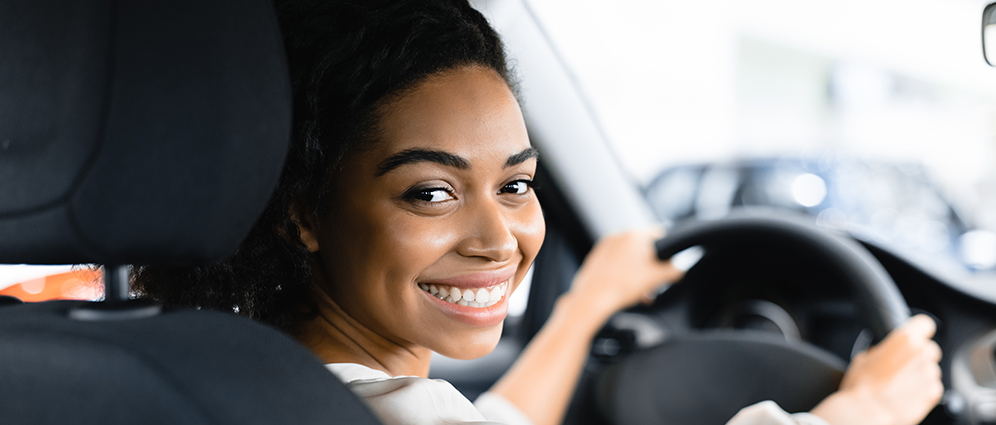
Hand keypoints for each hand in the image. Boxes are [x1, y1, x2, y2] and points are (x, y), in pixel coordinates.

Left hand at [566, 227, 683, 324]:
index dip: (669, 250)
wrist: (592, 299)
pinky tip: (626, 291)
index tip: (669, 264)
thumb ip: (673, 270)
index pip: (660, 234)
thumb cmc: (622, 286)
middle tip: (654, 284)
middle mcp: (618, 236)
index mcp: (634, 235)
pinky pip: (615, 264)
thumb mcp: (657, 278)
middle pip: (643, 249)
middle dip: (651, 267)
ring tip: (641, 293)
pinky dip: (623, 274)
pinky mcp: (595, 259)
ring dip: (638, 273)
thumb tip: (679, 268)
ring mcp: (605, 247)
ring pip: (629, 258)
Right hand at [811, 314, 943, 424]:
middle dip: (919, 354)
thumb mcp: (863, 358)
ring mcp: (930, 375)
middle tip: (902, 364)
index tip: (914, 334)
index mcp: (905, 340)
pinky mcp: (934, 393)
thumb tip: (887, 352)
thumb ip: (883, 350)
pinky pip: (933, 386)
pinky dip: (923, 389)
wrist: (868, 413)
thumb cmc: (862, 387)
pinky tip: (906, 394)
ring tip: (901, 383)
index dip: (919, 329)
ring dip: (920, 373)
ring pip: (931, 368)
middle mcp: (922, 355)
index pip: (925, 323)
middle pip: (930, 348)